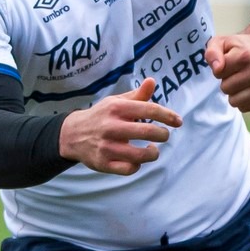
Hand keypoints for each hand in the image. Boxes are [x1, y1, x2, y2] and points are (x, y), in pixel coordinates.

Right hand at [57, 78, 181, 175]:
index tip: (178, 122)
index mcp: (116, 108)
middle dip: (163, 134)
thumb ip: (137, 95)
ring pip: (140, 155)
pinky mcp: (103, 163)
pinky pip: (129, 169)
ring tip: (152, 149)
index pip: (149, 109)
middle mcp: (111, 127)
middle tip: (164, 135)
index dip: (168, 116)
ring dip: (153, 153)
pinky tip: (137, 160)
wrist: (71, 134)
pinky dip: (137, 166)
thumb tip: (152, 81)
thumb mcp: (116, 102)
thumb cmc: (102, 116)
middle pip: (148, 132)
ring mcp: (106, 147)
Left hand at [206, 26, 249, 112]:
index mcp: (246, 56)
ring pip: (235, 102)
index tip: (227, 62)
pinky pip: (244, 108)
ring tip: (240, 81)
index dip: (219, 69)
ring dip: (233, 93)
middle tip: (234, 72)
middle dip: (226, 81)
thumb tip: (217, 69)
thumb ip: (213, 53)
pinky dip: (242, 100)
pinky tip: (247, 88)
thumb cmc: (239, 48)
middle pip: (226, 89)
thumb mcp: (221, 42)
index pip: (218, 73)